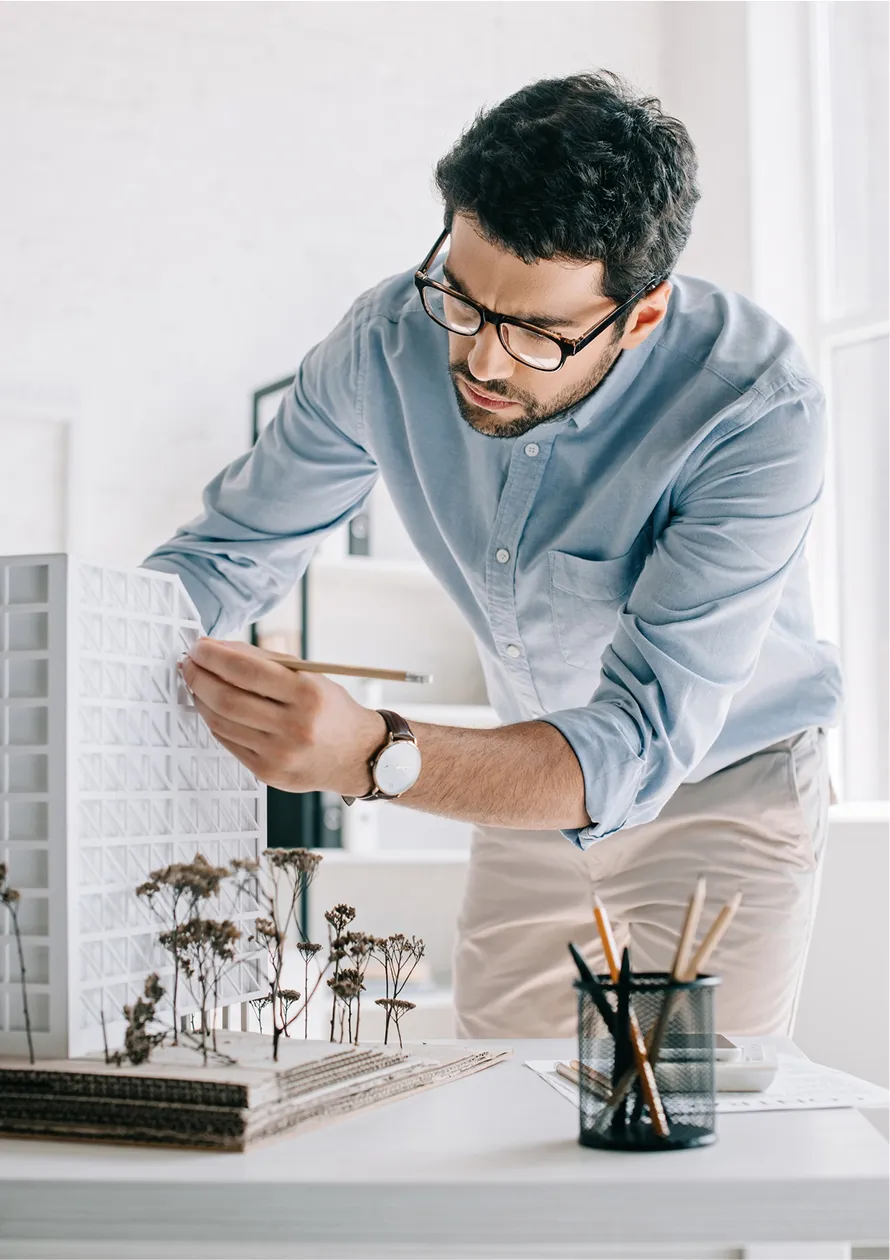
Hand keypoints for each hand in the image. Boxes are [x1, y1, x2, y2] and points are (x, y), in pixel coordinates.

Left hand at [180, 640, 386, 796]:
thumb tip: (218, 649)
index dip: (214, 656)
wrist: (357, 755)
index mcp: (307, 695)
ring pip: (221, 721)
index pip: (246, 670)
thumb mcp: (310, 677)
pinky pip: (228, 742)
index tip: (198, 647)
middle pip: (227, 698)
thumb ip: (265, 661)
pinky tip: (212, 707)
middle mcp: (294, 727)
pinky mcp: (267, 772)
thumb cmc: (330, 710)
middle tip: (189, 663)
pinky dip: (214, 720)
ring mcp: (279, 754)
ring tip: (197, 683)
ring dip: (201, 698)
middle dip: (199, 677)